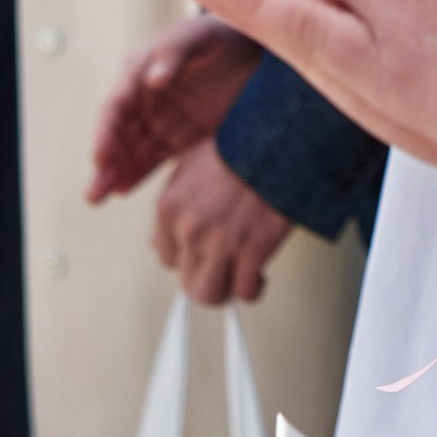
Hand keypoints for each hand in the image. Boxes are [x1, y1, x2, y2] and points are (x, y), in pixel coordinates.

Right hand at [90, 14, 265, 202]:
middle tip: (92, 191)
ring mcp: (162, 118)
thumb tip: (153, 79)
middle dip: (104, 162)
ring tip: (98, 197)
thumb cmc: (221, 35)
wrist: (256, 50)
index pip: (116, 106)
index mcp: (139, 70)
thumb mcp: (198, 36)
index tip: (100, 158)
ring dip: (115, 172)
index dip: (105, 133)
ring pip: (132, 150)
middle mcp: (143, 97)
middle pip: (118, 133)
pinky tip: (124, 189)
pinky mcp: (181, 135)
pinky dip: (138, 172)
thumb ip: (175, 52)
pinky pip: (155, 157)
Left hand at [153, 138, 292, 305]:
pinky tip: (258, 273)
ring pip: (209, 295)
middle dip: (206, 275)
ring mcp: (220, 243)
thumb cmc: (239, 148)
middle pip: (185, 281)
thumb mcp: (190, 165)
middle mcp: (189, 229)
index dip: (187, 257)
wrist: (277, 142)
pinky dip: (252, 288)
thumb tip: (159, 243)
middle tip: (223, 265)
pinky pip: (244, 292)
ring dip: (224, 289)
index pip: (165, 256)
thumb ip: (173, 203)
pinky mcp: (252, 251)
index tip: (203, 252)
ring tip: (237, 276)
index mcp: (169, 207)